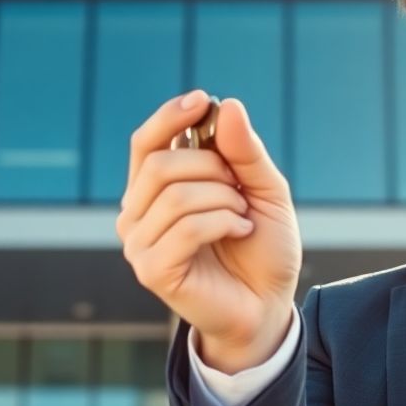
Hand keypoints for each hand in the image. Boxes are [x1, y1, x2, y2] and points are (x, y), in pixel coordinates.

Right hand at [117, 90, 300, 369]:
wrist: (269, 305)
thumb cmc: (261, 248)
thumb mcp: (263, 190)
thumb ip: (244, 151)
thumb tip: (226, 105)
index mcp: (155, 190)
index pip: (144, 143)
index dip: (168, 117)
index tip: (202, 101)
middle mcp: (137, 214)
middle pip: (160, 164)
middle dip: (212, 167)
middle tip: (240, 189)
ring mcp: (139, 244)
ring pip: (175, 195)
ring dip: (223, 199)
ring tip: (242, 216)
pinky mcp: (151, 270)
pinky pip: (185, 228)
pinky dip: (223, 222)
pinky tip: (239, 231)